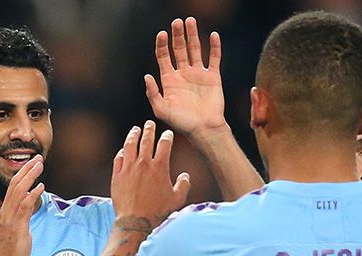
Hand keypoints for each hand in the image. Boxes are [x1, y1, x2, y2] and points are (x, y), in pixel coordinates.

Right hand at [0, 155, 45, 255]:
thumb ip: (23, 217)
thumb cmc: (11, 251)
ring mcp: (11, 219)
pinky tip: (40, 187)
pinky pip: (23, 208)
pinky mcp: (16, 228)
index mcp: (8, 211)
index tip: (34, 163)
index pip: (15, 187)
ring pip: (18, 191)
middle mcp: (7, 212)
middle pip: (15, 184)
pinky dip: (32, 195)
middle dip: (27, 169)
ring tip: (40, 165)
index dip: (24, 173)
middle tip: (38, 157)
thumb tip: (28, 210)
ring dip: (30, 177)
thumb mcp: (19, 229)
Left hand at [111, 121, 190, 223]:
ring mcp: (128, 168)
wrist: (135, 221)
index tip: (168, 134)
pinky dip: (122, 152)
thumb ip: (183, 185)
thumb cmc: (157, 212)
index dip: (167, 137)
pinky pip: (119, 158)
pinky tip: (124, 150)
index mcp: (159, 168)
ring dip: (133, 135)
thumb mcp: (177, 200)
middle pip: (146, 140)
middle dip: (149, 130)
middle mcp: (143, 164)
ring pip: (130, 145)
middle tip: (150, 124)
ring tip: (135, 130)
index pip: (164, 145)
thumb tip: (185, 175)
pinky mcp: (117, 175)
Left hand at [146, 17, 226, 140]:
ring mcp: (198, 74)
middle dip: (177, 35)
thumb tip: (147, 76)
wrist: (204, 129)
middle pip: (179, 49)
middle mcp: (183, 74)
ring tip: (190, 21)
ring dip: (193, 35)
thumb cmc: (182, 123)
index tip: (162, 33)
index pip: (163, 56)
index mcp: (169, 80)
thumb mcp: (161, 110)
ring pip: (195, 49)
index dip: (162, 44)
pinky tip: (213, 35)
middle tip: (177, 22)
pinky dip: (214, 47)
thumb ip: (153, 93)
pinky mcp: (213, 77)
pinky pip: (214, 58)